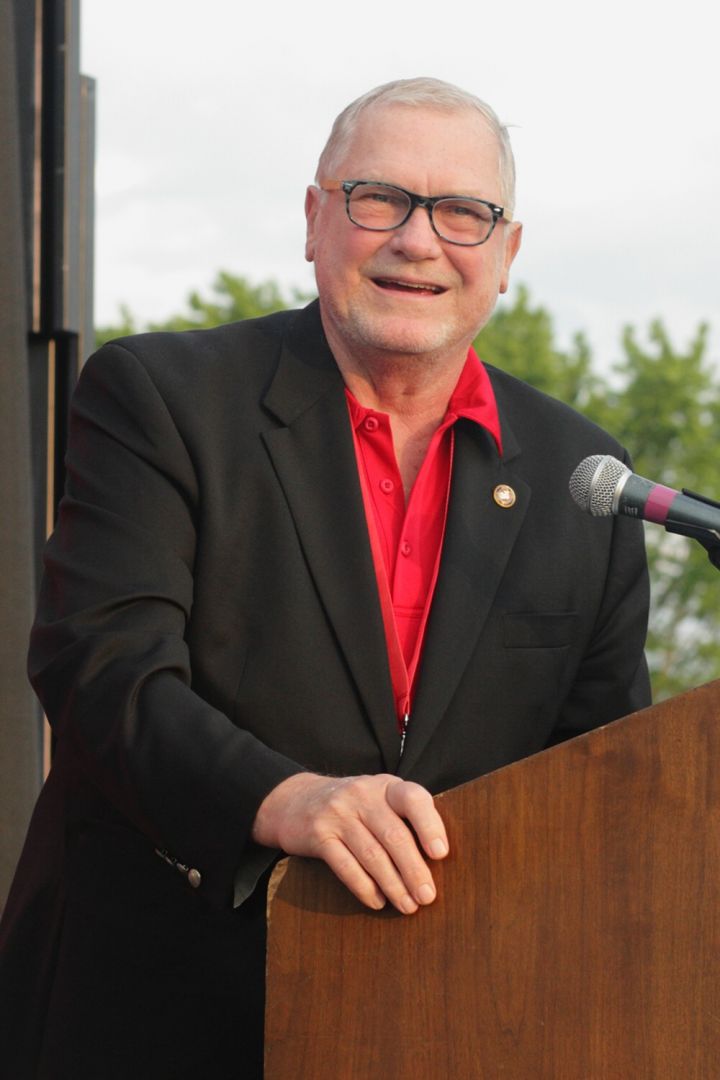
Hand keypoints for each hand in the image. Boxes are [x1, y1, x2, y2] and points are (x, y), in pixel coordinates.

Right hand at [251, 772, 448, 914]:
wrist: (297, 800)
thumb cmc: (354, 807)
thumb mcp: (379, 799)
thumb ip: (405, 818)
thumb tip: (438, 861)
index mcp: (386, 785)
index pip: (413, 798)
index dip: (430, 825)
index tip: (441, 854)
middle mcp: (362, 794)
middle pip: (394, 835)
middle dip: (414, 870)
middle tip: (427, 897)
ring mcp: (338, 813)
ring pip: (372, 855)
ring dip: (393, 885)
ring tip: (408, 906)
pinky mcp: (318, 835)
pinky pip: (345, 866)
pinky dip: (365, 888)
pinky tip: (378, 902)